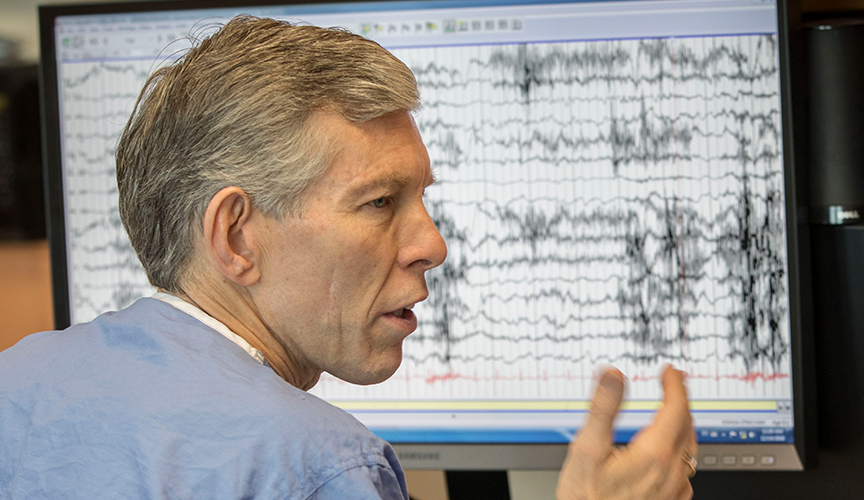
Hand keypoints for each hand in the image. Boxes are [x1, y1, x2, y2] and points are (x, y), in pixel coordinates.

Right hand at [556, 365, 695, 499]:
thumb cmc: (585, 498)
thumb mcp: (585, 449)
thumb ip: (603, 409)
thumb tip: (614, 375)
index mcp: (654, 455)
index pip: (677, 409)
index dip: (676, 385)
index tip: (670, 372)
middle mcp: (670, 474)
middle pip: (687, 427)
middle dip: (681, 401)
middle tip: (673, 383)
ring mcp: (673, 491)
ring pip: (689, 449)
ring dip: (683, 425)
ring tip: (674, 412)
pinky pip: (685, 471)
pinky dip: (680, 450)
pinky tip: (668, 452)